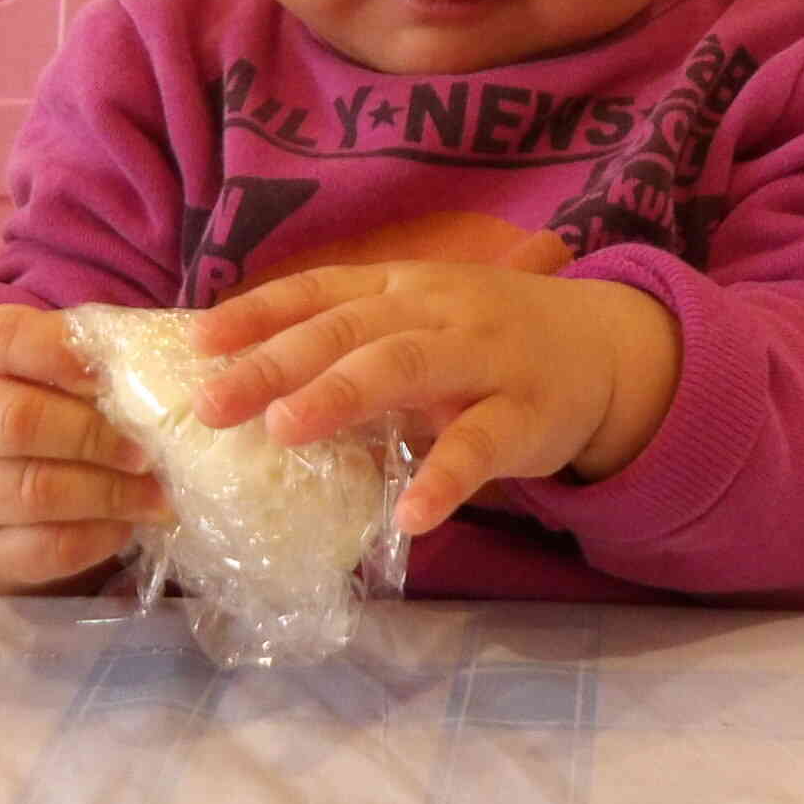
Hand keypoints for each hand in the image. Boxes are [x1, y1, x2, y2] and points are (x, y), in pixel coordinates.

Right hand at [0, 304, 172, 594]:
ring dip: (110, 493)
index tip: (112, 372)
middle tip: (148, 449)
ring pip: (33, 492)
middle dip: (95, 435)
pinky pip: (43, 548)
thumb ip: (92, 356)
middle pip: (17, 422)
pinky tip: (127, 523)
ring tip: (158, 493)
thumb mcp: (42, 368)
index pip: (2, 339)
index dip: (61, 350)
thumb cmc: (28, 406)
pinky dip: (97, 536)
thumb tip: (175, 356)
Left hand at [190, 258, 681, 536]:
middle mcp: (435, 309)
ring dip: (340, 394)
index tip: (196, 343)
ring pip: (404, 365)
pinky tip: (408, 517)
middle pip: (347, 327)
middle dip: (276, 362)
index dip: (257, 313)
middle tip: (214, 403)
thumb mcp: (421, 327)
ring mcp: (483, 356)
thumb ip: (355, 351)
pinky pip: (480, 445)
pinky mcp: (526, 411)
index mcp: (401, 287)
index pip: (319, 291)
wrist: (607, 348)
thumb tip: (253, 393)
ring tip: (283, 430)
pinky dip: (443, 479)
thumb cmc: (490, 342)